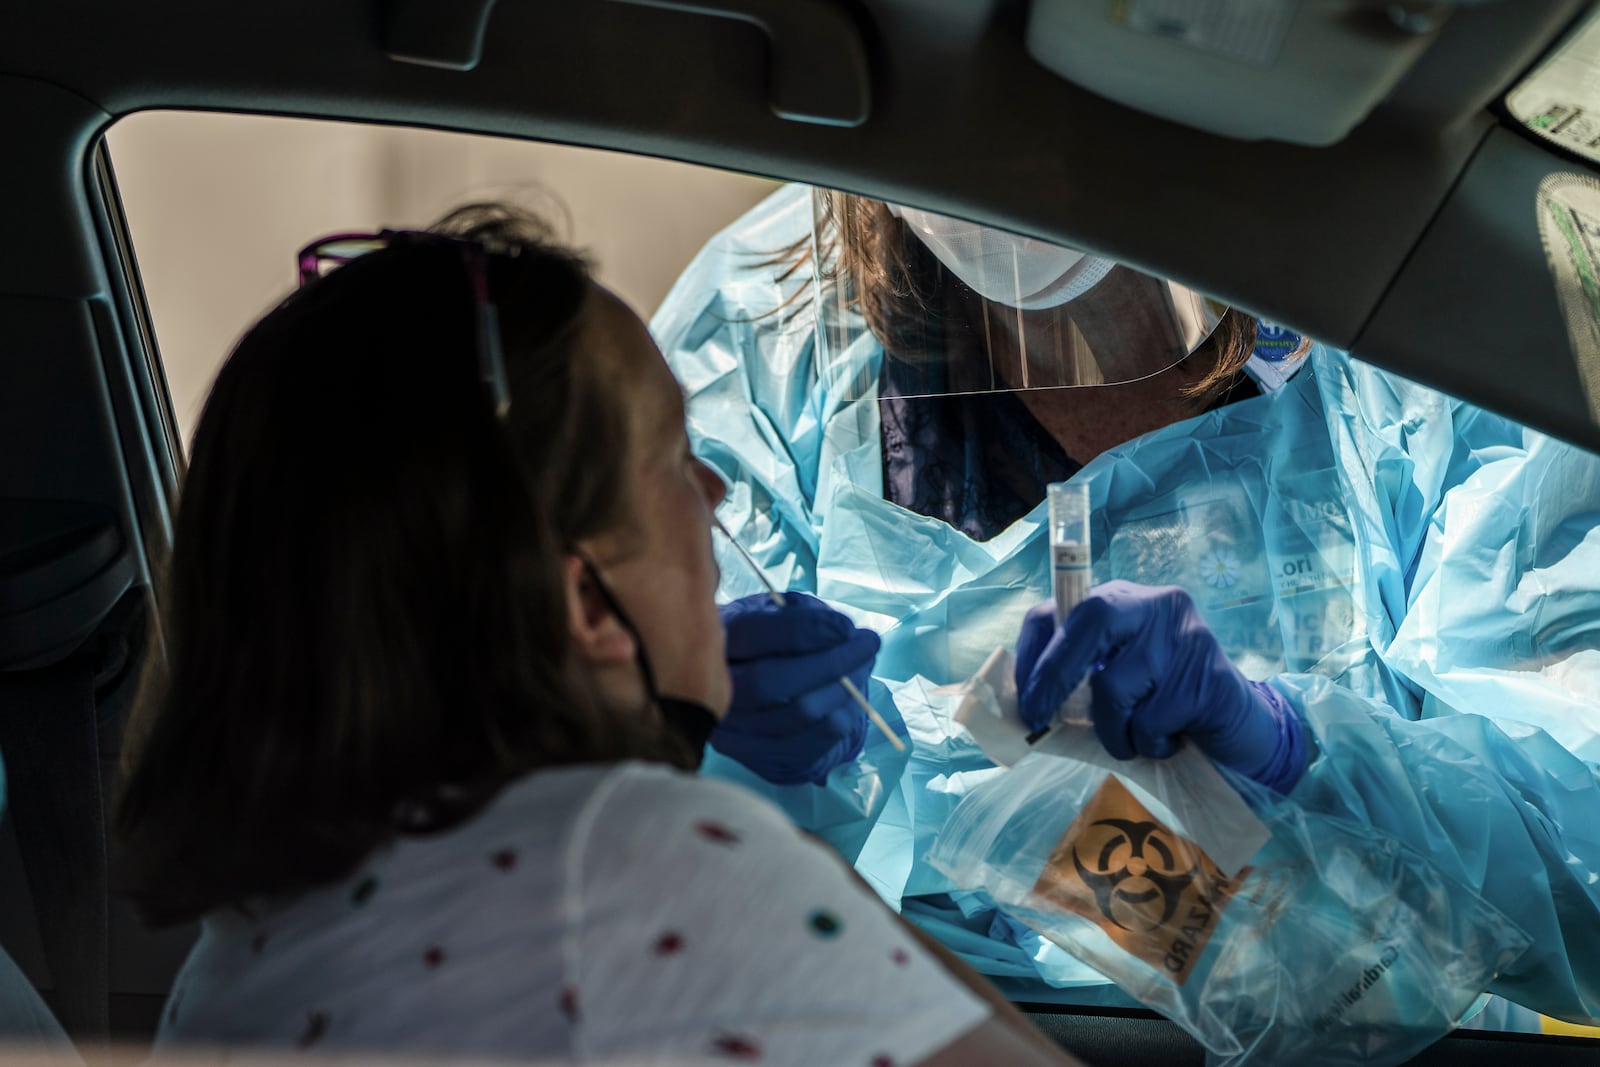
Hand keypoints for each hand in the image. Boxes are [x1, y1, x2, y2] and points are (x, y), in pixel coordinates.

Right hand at [710, 593, 879, 785]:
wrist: (760, 697)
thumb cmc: (772, 644)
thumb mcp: (777, 614)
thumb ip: (799, 614)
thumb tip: (841, 631)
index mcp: (715, 640)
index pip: (753, 634)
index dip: (803, 630)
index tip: (845, 626)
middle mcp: (715, 687)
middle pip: (769, 681)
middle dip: (830, 663)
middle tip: (868, 644)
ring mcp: (731, 729)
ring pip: (795, 714)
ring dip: (842, 690)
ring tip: (863, 667)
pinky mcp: (757, 758)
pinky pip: (810, 743)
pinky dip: (840, 718)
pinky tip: (851, 700)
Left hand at [1014, 581, 1309, 793]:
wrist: (1243, 728)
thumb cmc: (1167, 705)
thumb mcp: (1120, 680)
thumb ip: (1080, 677)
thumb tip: (1023, 704)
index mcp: (1126, 600)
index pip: (1063, 608)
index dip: (1034, 650)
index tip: (1023, 695)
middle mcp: (1157, 605)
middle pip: (1089, 623)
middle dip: (1054, 676)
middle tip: (1039, 718)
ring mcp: (1186, 637)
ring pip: (1114, 686)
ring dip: (1113, 731)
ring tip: (1135, 739)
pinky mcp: (1206, 677)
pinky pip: (1149, 722)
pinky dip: (1150, 745)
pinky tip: (1171, 739)